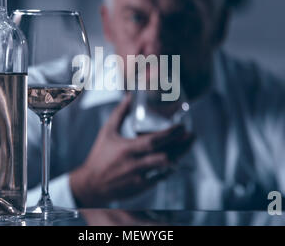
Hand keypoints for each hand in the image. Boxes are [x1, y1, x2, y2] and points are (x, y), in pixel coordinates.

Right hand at [70, 93, 193, 206]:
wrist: (91, 185)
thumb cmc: (99, 156)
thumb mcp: (107, 132)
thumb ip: (119, 113)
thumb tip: (130, 96)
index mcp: (127, 149)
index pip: (154, 141)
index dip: (171, 134)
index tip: (182, 127)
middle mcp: (135, 164)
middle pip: (165, 156)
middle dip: (182, 146)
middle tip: (192, 136)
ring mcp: (139, 178)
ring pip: (166, 168)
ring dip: (178, 157)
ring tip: (186, 147)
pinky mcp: (141, 188)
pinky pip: (161, 178)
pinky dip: (169, 169)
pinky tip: (175, 160)